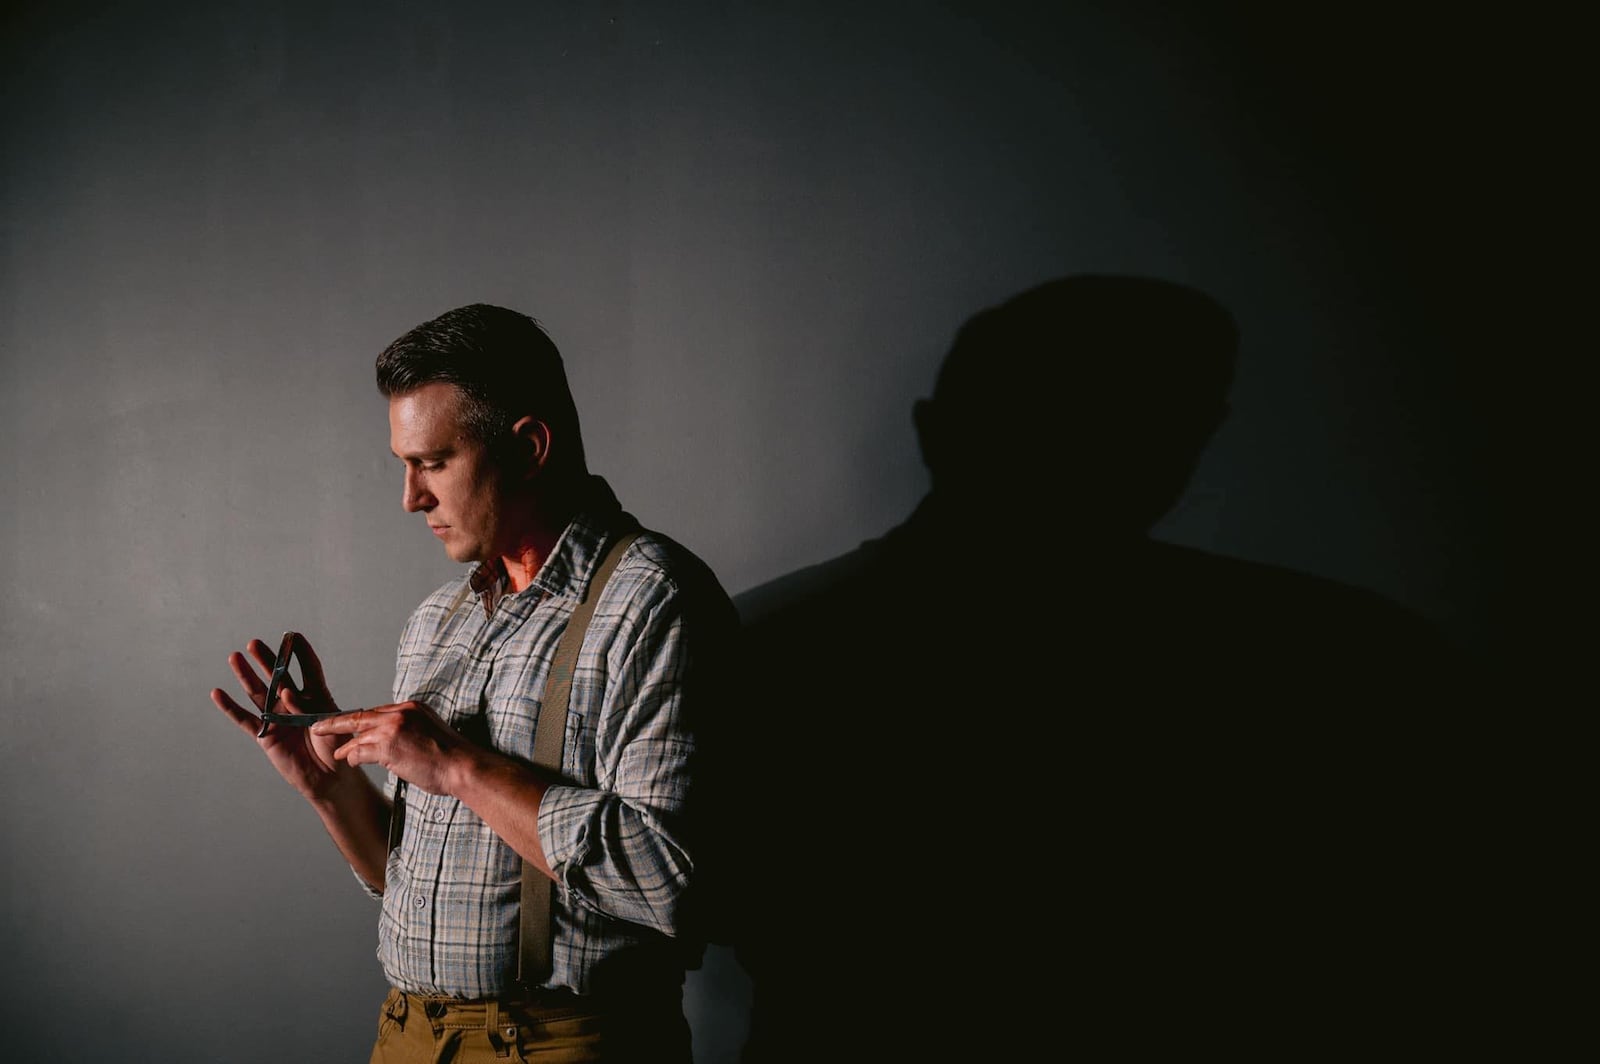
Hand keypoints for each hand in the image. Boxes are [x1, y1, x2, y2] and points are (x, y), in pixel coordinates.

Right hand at [210, 634, 359, 801]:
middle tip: (255, 643)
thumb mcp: (327, 723)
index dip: (301, 653)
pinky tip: (218, 693)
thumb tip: (285, 692)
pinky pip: (244, 719)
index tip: (293, 635)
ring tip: (235, 657)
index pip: (308, 669)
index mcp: (316, 696)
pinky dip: (230, 707)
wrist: (329, 777)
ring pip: (258, 692)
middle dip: (267, 659)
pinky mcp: (265, 734)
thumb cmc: (336, 749)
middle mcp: (294, 703)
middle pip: (278, 676)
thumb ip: (306, 707)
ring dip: (246, 675)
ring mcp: (278, 717)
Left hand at [313, 701, 474, 796]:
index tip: (348, 722)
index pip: (378, 711)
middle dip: (336, 722)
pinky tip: (352, 762)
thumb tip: (395, 739)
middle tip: (318, 726)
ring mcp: (393, 728)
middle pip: (360, 716)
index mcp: (412, 707)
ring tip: (338, 754)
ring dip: (347, 747)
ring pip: (358, 735)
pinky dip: (353, 757)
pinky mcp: (388, 745)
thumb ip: (410, 729)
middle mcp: (400, 713)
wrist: (462, 766)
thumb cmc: (451, 757)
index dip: (361, 720)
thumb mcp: (430, 731)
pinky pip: (360, 750)